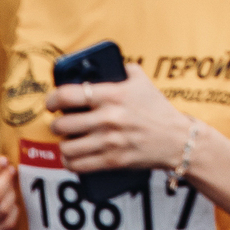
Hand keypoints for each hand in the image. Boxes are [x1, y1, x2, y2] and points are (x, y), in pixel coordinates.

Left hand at [47, 66, 193, 173]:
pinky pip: (78, 165)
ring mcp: (109, 142)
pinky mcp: (112, 161)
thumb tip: (108, 64)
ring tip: (68, 141)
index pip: (67, 95)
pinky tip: (72, 157)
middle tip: (62, 123)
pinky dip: (70, 162)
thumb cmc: (158, 109)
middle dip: (57, 125)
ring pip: (66, 147)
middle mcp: (108, 118)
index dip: (52, 99)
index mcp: (112, 95)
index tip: (52, 103)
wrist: (177, 139)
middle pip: (62, 124)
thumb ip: (124, 70)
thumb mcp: (142, 82)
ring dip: (63, 145)